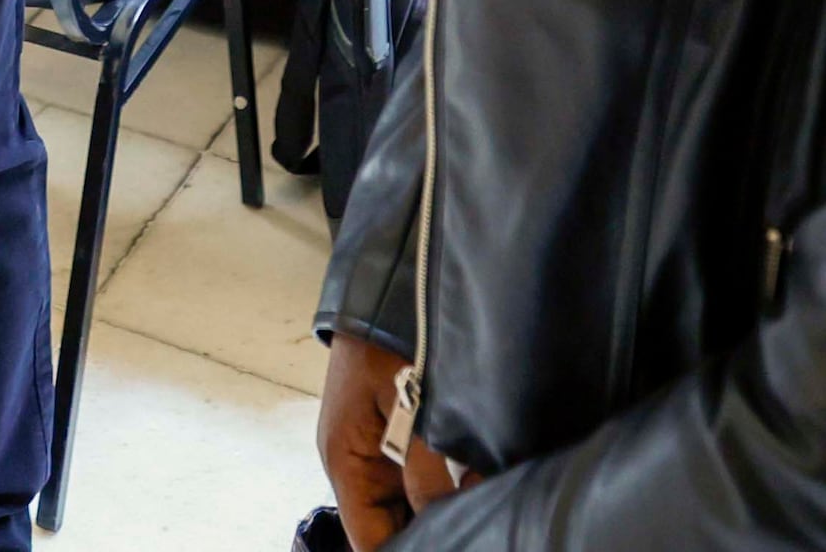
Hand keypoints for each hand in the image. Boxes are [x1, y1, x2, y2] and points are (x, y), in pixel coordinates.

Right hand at [317, 333, 468, 548]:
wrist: (383, 298)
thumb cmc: (383, 346)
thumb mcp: (405, 405)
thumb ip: (422, 465)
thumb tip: (441, 513)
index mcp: (346, 466)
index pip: (367, 539)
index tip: (443, 547)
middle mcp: (361, 469)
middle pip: (391, 525)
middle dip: (428, 530)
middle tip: (469, 530)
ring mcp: (382, 455)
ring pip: (412, 504)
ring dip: (441, 510)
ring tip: (477, 514)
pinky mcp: (402, 440)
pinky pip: (424, 479)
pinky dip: (449, 487)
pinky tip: (479, 487)